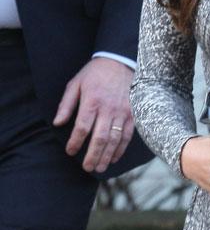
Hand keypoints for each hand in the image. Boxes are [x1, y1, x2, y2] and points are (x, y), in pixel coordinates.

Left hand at [53, 57, 134, 172]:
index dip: (75, 142)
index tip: (70, 151)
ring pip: (114, 140)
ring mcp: (122, 112)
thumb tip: (57, 123)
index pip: (82, 128)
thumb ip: (66, 104)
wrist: (120, 61)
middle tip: (87, 168)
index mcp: (92, 101)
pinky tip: (115, 157)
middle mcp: (108, 109)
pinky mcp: (133, 113)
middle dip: (92, 156)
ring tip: (100, 167)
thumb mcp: (76, 84)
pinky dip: (121, 148)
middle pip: (100, 138)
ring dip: (107, 156)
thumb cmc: (95, 74)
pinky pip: (127, 135)